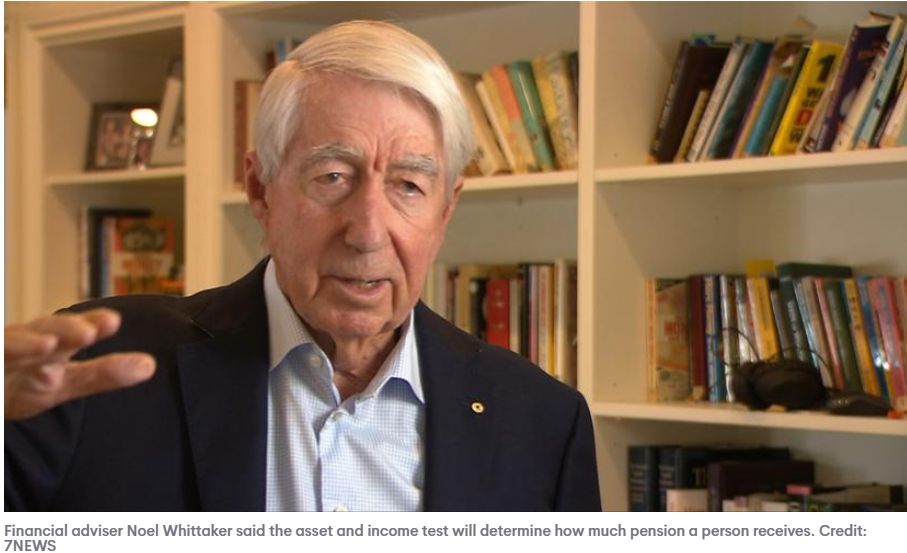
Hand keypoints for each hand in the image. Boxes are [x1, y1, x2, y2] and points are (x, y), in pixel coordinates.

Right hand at [5, 308, 155, 419]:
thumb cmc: (14, 384)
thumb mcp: (58, 383)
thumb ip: (101, 374)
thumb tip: (149, 365)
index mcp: (42, 346)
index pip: (68, 332)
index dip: (87, 326)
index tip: (111, 322)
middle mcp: (16, 345)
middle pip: (36, 333)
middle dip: (60, 330)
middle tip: (86, 332)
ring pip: (7, 343)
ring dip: (23, 342)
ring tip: (47, 346)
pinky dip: (1, 352)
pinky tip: (4, 356)